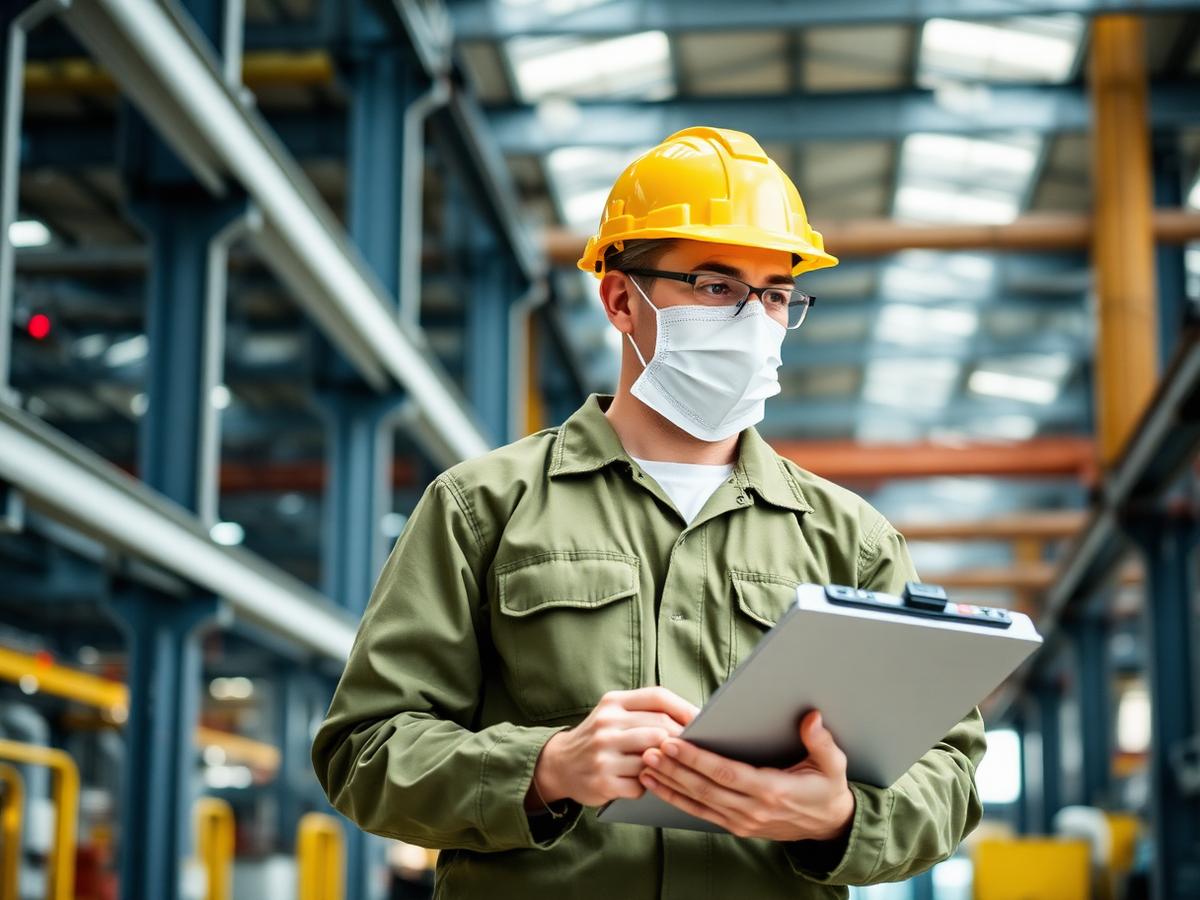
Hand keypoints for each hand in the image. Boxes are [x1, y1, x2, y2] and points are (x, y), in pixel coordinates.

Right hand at [527, 687, 699, 809]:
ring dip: (666, 765)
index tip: (704, 721)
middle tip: (697, 750)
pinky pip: (642, 785)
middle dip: (682, 741)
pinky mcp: (603, 781)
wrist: (559, 764)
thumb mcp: (614, 715)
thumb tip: (696, 719)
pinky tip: (646, 783)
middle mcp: (606, 724)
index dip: (685, 709)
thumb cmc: (600, 738)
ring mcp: (602, 753)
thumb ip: (646, 713)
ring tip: (671, 767)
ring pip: (654, 757)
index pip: (657, 697)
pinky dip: (649, 786)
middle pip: (660, 728)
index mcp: (613, 702)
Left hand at [637, 709, 855, 840]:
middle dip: (673, 769)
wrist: (831, 826)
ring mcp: (743, 821)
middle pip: (705, 787)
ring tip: (644, 766)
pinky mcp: (737, 826)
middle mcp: (753, 808)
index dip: (697, 759)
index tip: (673, 743)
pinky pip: (701, 813)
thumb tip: (811, 718)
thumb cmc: (828, 788)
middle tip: (648, 749)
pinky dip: (677, 800)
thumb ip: (821, 741)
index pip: (726, 773)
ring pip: (698, 802)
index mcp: (773, 790)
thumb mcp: (833, 763)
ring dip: (669, 784)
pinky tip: (658, 786)